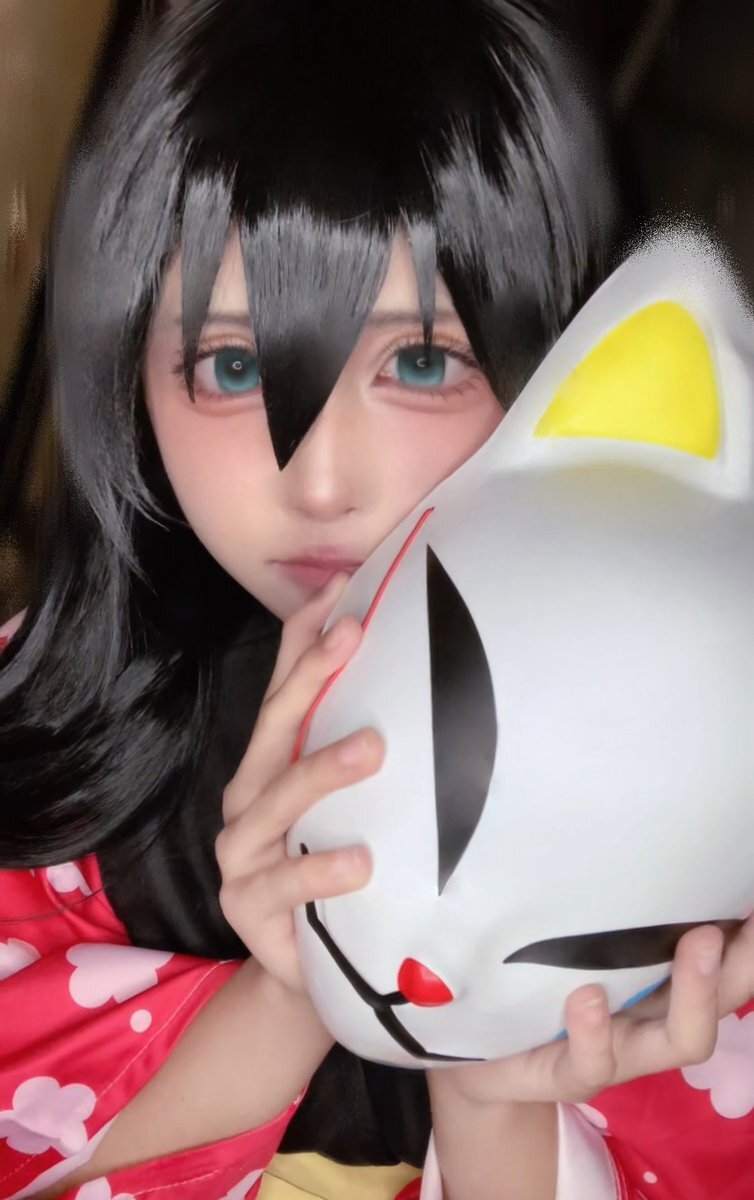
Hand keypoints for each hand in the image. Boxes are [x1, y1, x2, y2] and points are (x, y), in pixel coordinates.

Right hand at [215, 574, 383, 992]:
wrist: (308, 971)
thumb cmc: (334, 876)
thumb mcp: (348, 809)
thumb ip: (358, 754)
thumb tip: (420, 689)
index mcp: (269, 766)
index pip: (283, 690)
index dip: (303, 637)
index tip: (340, 585)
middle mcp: (247, 797)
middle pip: (274, 728)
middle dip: (309, 678)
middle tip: (351, 634)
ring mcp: (240, 851)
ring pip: (276, 801)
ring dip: (321, 770)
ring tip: (373, 748)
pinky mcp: (247, 904)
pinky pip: (286, 883)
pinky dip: (321, 869)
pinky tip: (361, 860)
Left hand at [436, 916, 753, 1107]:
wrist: (483, 1058)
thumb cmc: (539, 983)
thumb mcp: (576, 934)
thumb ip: (610, 903)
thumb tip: (636, 827)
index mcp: (665, 983)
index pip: (729, 959)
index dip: (749, 934)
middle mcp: (655, 1020)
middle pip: (725, 998)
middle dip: (745, 960)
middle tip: (750, 913)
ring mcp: (619, 1052)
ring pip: (680, 1038)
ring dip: (697, 991)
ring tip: (700, 941)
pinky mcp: (569, 1075)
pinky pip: (592, 1063)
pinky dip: (594, 1032)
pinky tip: (588, 998)